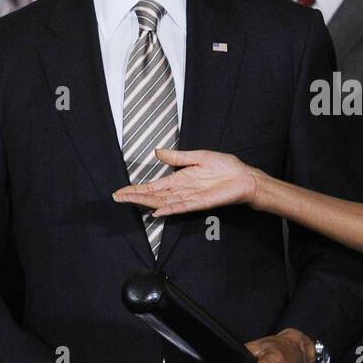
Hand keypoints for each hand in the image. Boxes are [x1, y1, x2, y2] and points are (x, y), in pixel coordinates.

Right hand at [113, 149, 257, 215]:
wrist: (244, 177)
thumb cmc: (226, 167)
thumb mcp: (199, 156)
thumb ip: (178, 157)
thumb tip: (158, 152)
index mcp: (180, 178)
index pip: (154, 185)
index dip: (137, 188)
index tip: (122, 191)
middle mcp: (182, 190)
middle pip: (154, 195)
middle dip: (135, 196)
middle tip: (118, 197)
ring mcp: (189, 198)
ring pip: (163, 201)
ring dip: (147, 202)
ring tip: (130, 201)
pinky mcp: (200, 203)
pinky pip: (181, 207)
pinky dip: (168, 209)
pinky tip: (156, 211)